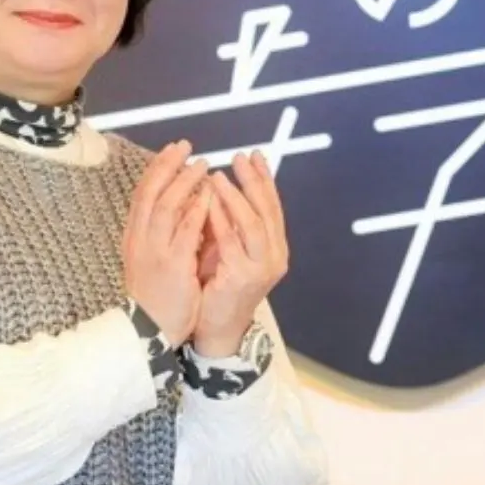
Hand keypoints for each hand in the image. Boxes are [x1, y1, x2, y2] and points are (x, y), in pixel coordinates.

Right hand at [121, 140, 211, 345]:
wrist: (147, 331)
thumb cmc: (155, 294)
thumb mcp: (153, 257)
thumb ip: (164, 232)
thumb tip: (182, 202)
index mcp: (135, 236)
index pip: (142, 194)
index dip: (157, 169)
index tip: (171, 150)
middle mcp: (140, 239)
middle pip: (149, 193)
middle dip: (167, 166)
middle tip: (184, 146)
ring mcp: (154, 251)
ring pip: (165, 206)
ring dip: (184, 182)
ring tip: (201, 164)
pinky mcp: (172, 266)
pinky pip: (184, 232)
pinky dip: (195, 211)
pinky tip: (208, 196)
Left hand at [192, 151, 290, 357]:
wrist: (219, 328)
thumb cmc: (223, 287)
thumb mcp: (236, 251)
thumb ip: (237, 225)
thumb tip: (229, 189)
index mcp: (276, 247)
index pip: (273, 206)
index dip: (264, 180)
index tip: (254, 156)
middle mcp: (275, 256)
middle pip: (267, 211)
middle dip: (253, 181)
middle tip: (239, 158)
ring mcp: (261, 268)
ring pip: (252, 224)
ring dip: (235, 197)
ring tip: (219, 176)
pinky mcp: (241, 278)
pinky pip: (230, 242)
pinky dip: (220, 220)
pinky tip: (209, 203)